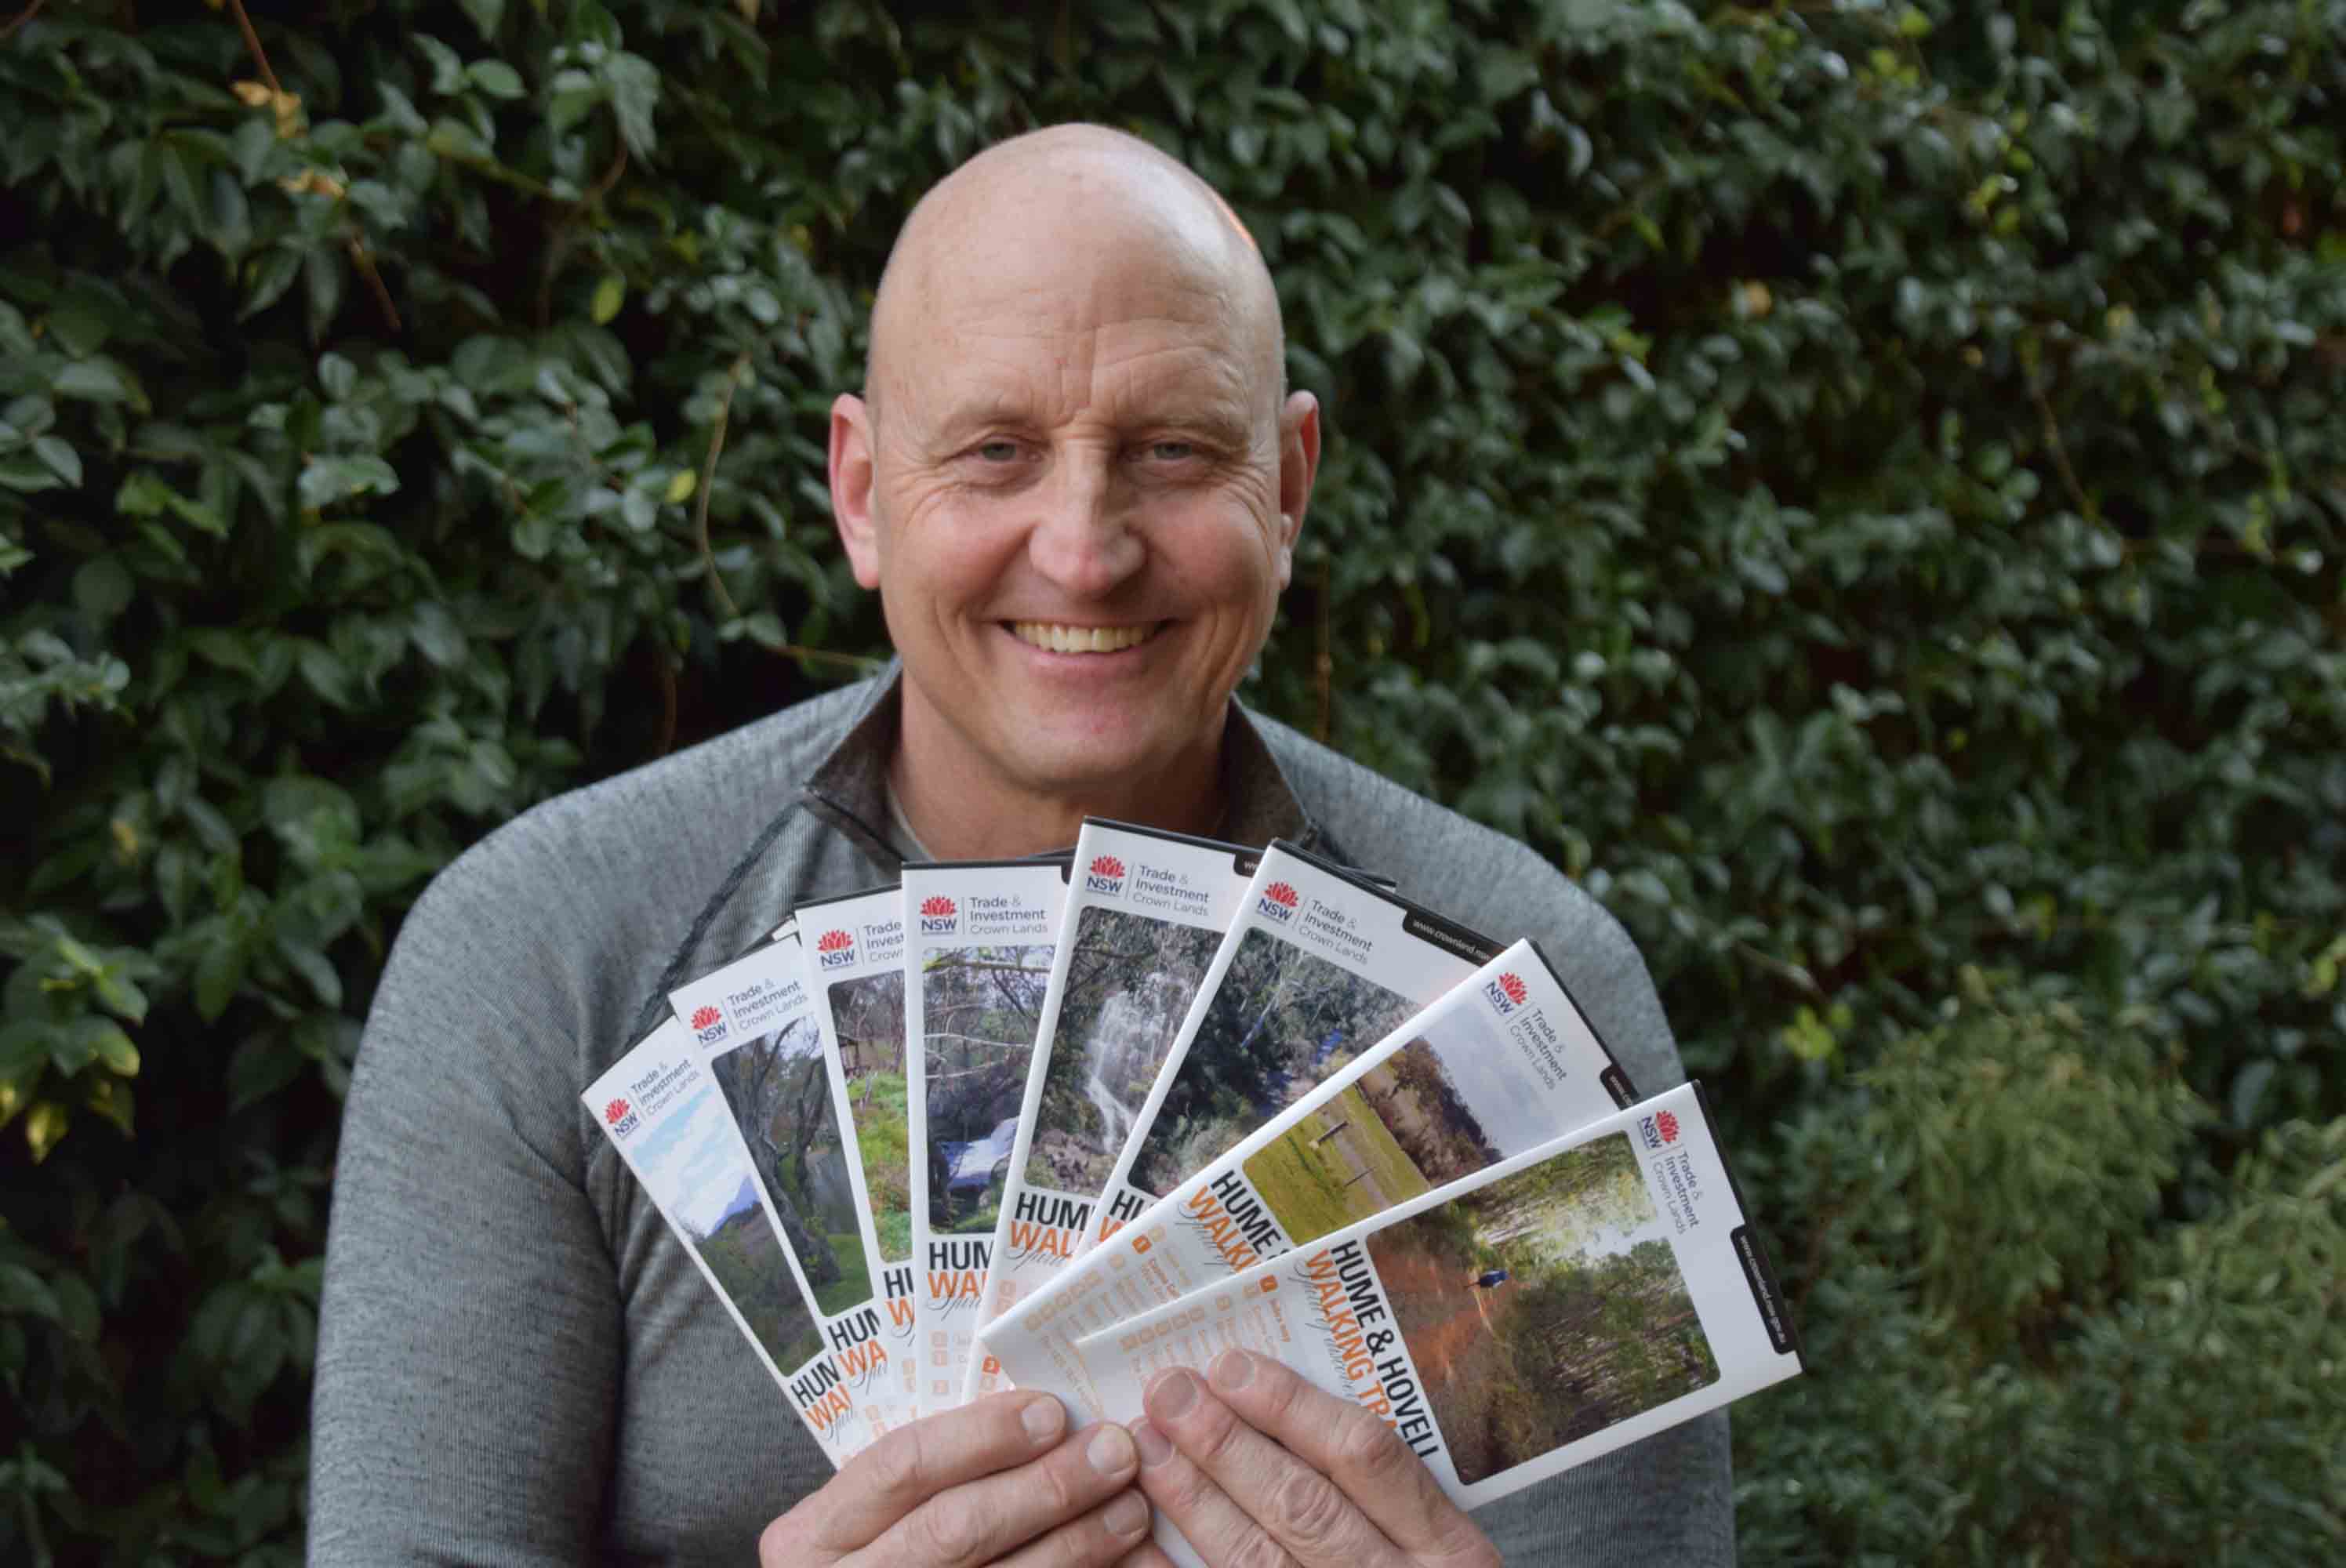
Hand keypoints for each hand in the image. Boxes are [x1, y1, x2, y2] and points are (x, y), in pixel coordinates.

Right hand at [761, 1391, 1154, 1566]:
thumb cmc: (875, 1562)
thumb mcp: (869, 1521)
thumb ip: (931, 1478)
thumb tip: (1042, 1416)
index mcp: (814, 1535)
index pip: (900, 1467)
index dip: (980, 1436)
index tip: (1052, 1410)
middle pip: (953, 1528)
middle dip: (1044, 1487)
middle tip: (1114, 1452)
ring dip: (1074, 1546)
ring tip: (1131, 1509)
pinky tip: (1116, 1567)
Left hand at [1126, 1349, 1499, 1567]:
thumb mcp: (1435, 1541)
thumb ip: (1375, 1484)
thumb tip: (1268, 1399)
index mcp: (1446, 1546)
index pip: (1366, 1457)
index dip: (1292, 1406)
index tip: (1230, 1365)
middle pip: (1302, 1506)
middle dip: (1227, 1444)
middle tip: (1169, 1392)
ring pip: (1258, 1560)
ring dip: (1196, 1499)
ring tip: (1151, 1447)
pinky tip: (1143, 1538)